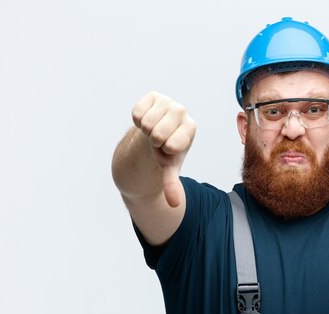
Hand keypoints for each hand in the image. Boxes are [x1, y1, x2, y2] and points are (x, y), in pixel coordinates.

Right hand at [132, 91, 195, 206]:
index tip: (166, 149)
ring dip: (145, 131)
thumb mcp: (169, 168)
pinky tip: (146, 122)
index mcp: (191, 128)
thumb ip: (171, 184)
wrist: (155, 136)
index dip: (163, 152)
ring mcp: (168, 101)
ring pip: (146, 122)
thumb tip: (175, 203)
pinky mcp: (153, 96)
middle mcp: (182, 111)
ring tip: (152, 132)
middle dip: (153, 142)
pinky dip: (137, 121)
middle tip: (158, 141)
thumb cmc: (166, 151)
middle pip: (156, 132)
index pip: (171, 144)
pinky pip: (137, 112)